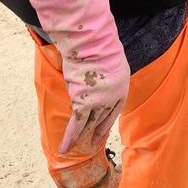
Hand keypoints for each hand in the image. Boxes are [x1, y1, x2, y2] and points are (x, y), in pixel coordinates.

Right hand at [9, 0, 130, 155]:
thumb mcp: (106, 49)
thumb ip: (102, 55)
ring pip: (90, 123)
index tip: (103, 125)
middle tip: (92, 142)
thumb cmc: (99, 38)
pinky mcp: (86, 102)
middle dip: (97, 130)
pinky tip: (65, 148)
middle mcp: (114, 93)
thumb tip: (96, 45)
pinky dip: (70, 136)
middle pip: (104, 117)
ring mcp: (101, 99)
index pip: (115, 106)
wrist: (93, 38)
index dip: (108, 117)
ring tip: (77, 148)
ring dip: (83, 137)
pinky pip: (77, 123)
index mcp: (122, 81)